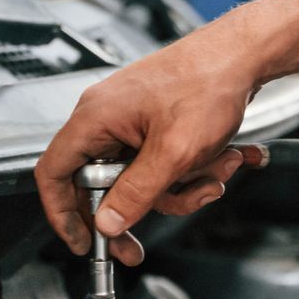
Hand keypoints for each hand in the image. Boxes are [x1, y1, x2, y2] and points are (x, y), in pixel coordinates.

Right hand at [34, 28, 262, 262]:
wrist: (244, 54)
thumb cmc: (208, 82)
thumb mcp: (174, 151)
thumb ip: (137, 193)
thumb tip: (107, 224)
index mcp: (95, 118)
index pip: (54, 173)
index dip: (61, 212)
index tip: (82, 241)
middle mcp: (107, 118)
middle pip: (102, 184)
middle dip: (139, 207)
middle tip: (140, 245)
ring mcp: (132, 120)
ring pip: (140, 178)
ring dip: (180, 186)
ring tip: (216, 171)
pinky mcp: (156, 122)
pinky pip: (161, 162)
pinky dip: (191, 169)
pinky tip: (224, 158)